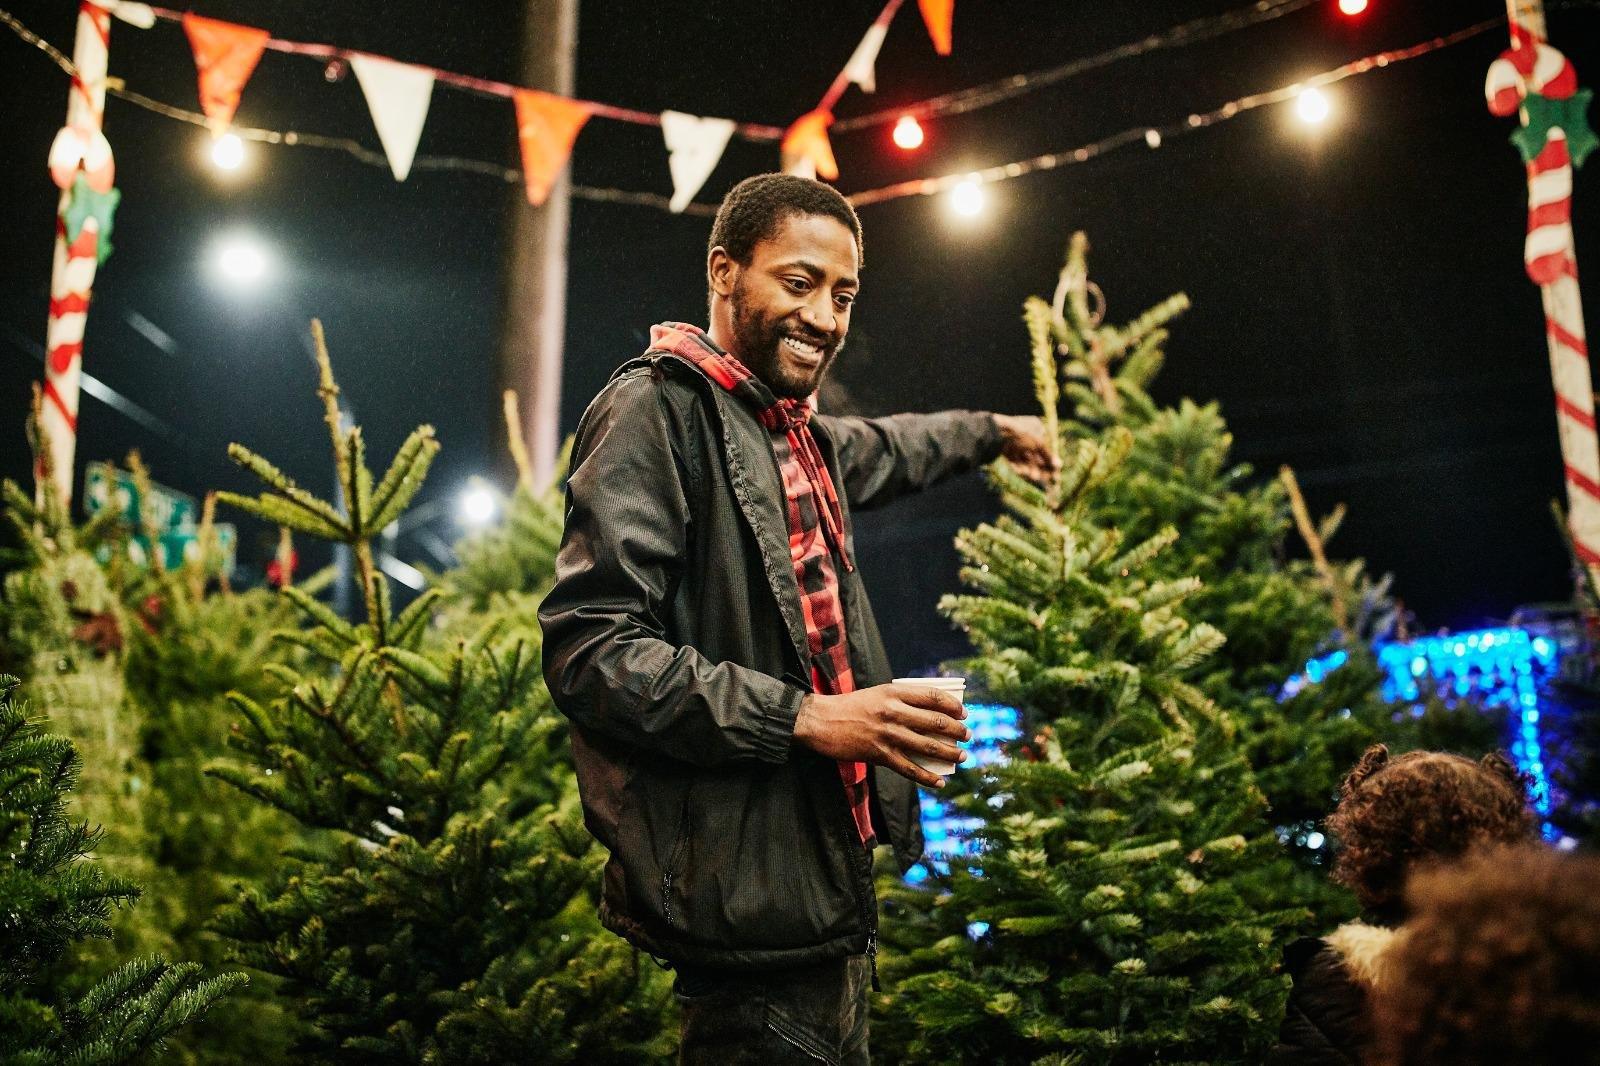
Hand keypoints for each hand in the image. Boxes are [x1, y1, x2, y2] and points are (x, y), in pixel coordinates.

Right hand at [793, 684, 971, 788]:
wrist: (820, 721)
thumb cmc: (850, 707)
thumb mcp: (877, 695)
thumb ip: (901, 702)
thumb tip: (931, 717)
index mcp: (893, 692)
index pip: (933, 696)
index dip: (953, 706)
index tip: (964, 713)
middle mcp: (893, 711)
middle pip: (935, 721)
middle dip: (957, 731)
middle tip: (968, 736)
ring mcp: (887, 734)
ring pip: (927, 745)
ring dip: (949, 752)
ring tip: (962, 756)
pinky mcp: (879, 754)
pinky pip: (909, 768)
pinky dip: (927, 777)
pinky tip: (940, 782)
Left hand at [993, 413, 1059, 484]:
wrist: (996, 432)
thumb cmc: (1021, 434)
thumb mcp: (1038, 444)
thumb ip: (1048, 455)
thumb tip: (1059, 464)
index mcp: (1035, 426)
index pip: (1046, 446)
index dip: (1050, 460)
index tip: (1055, 473)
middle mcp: (1026, 433)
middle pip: (1035, 454)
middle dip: (1040, 467)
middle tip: (1046, 479)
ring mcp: (1015, 441)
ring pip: (1025, 459)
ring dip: (1030, 469)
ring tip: (1034, 477)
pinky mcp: (1005, 449)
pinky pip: (1014, 460)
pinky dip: (1019, 466)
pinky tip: (1022, 473)